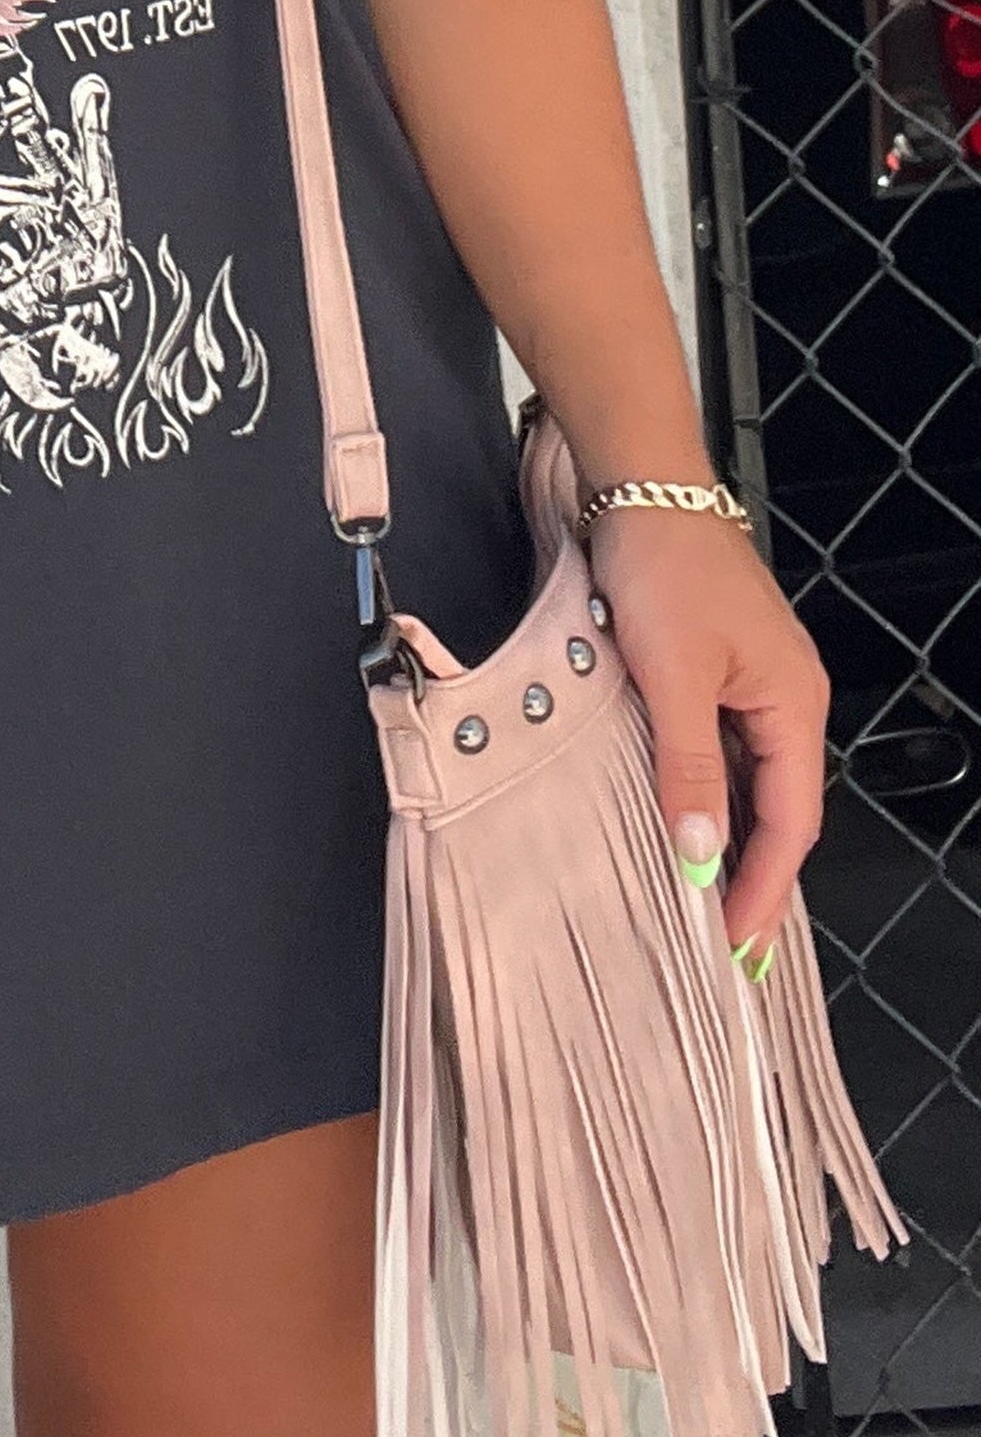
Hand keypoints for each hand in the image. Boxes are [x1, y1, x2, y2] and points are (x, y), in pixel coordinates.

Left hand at [587, 506, 828, 969]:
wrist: (641, 490)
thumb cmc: (666, 569)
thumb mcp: (673, 676)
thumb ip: (689, 764)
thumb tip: (702, 849)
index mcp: (793, 706)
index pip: (789, 822)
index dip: (762, 886)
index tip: (734, 943)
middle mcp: (782, 702)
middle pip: (774, 810)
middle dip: (749, 877)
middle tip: (721, 946)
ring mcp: (748, 688)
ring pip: (743, 784)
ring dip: (722, 839)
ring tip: (695, 902)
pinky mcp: (711, 674)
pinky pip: (714, 754)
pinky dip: (699, 795)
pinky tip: (672, 824)